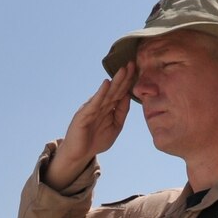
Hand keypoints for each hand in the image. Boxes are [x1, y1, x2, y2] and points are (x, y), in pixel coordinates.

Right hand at [43, 63, 133, 189]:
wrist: (79, 154)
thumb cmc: (96, 140)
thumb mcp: (115, 126)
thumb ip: (122, 112)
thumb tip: (128, 96)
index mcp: (108, 107)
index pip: (120, 92)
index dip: (129, 82)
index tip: (138, 69)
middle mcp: (100, 105)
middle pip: (115, 89)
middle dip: (124, 77)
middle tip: (133, 63)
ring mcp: (92, 109)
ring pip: (106, 93)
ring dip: (115, 81)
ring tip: (123, 69)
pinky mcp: (84, 115)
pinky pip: (94, 103)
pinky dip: (100, 93)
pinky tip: (106, 84)